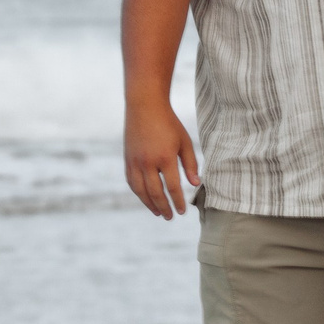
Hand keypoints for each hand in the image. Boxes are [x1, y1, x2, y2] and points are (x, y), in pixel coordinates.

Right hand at [124, 98, 200, 218]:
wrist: (145, 107)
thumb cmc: (169, 124)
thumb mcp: (185, 142)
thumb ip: (190, 164)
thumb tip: (196, 184)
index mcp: (165, 157)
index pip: (173, 187)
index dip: (178, 201)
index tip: (182, 211)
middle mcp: (148, 162)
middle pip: (155, 192)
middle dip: (164, 207)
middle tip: (170, 217)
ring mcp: (135, 162)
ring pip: (140, 191)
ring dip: (149, 204)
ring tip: (158, 213)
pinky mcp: (127, 159)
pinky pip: (132, 182)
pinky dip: (139, 193)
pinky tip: (146, 198)